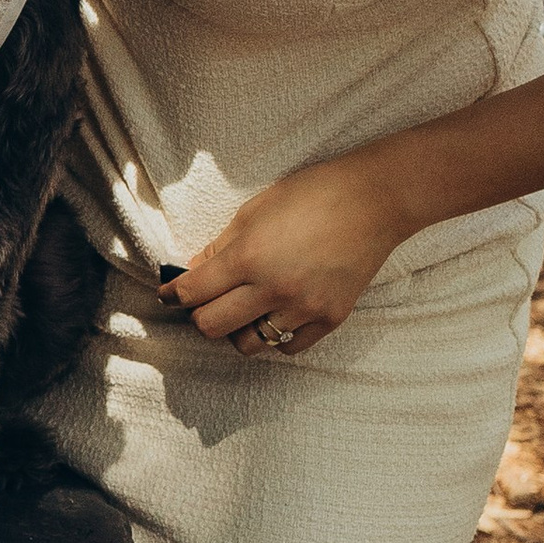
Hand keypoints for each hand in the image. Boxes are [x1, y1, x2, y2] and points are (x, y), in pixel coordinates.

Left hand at [162, 158, 405, 358]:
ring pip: (249, 344)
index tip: (167, 295)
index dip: (172, 295)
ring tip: (244, 309)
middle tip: (206, 302)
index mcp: (249, 257)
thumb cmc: (313, 194)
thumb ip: (220, 247)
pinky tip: (277, 315)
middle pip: (212, 327)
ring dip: (238, 329)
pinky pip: (288, 348)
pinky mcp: (330, 318)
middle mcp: (274, 288)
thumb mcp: (254, 211)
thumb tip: (192, 272)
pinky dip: (276, 337)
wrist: (376, 200)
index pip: (192, 293)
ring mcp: (304, 308)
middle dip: (200, 316)